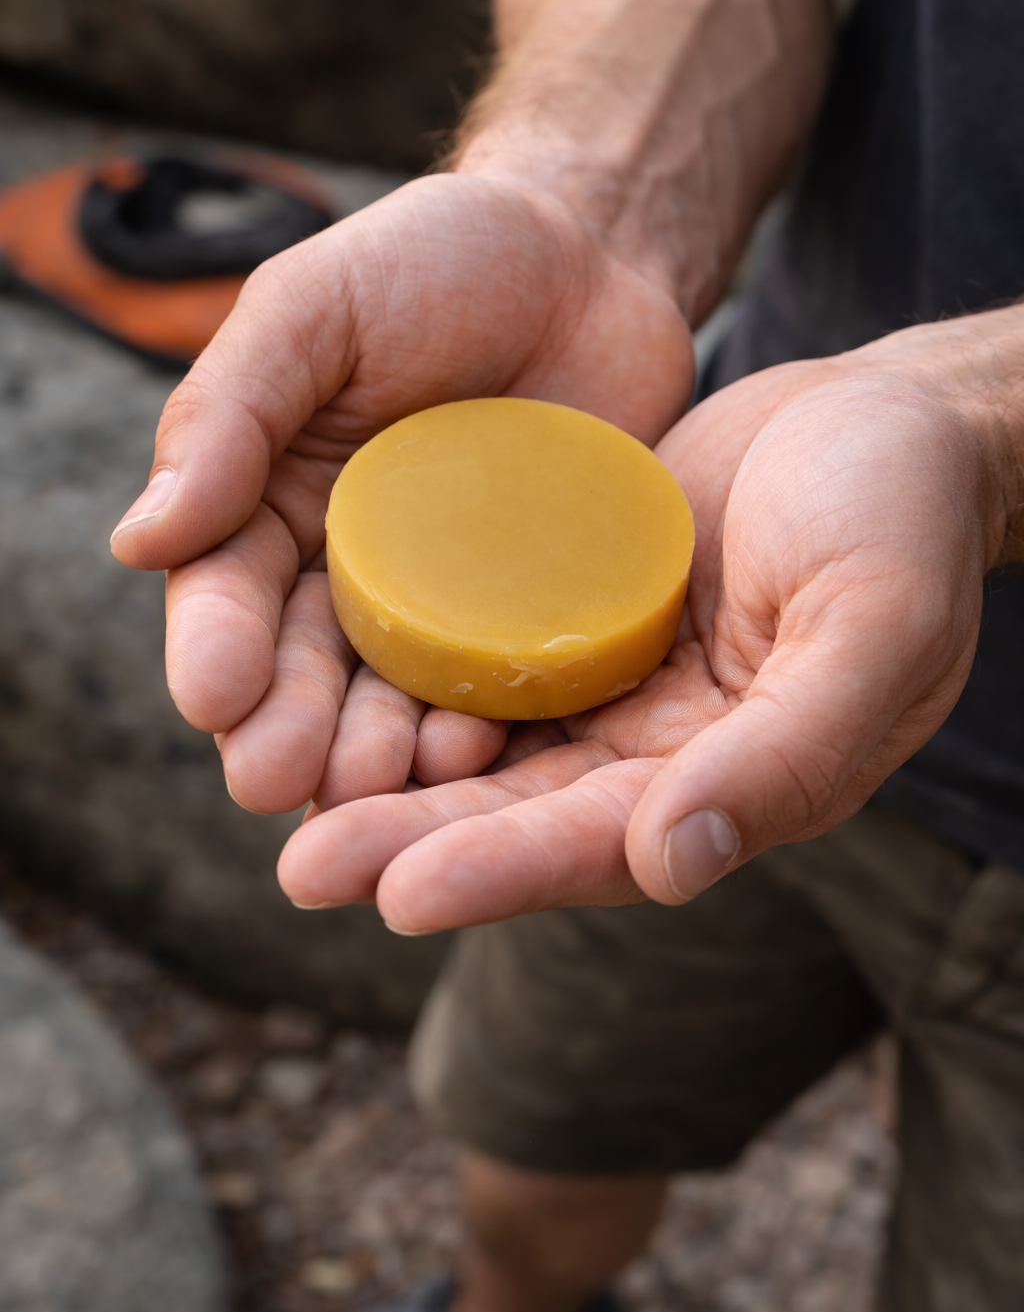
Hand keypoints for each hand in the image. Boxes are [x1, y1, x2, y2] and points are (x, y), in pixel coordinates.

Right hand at [110, 174, 691, 809]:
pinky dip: (484, 724)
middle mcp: (349, 573)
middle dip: (285, 726)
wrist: (590, 257)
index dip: (215, 645)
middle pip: (303, 670)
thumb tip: (141, 539)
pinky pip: (504, 682)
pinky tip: (478, 752)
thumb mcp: (314, 309)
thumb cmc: (433, 264)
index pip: (227, 591)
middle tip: (275, 780)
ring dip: (375, 750)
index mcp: (272, 505)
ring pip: (395, 698)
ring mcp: (447, 603)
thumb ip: (230, 412)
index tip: (214, 696)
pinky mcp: (535, 614)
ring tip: (373, 782)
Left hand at [275, 328, 994, 931]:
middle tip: (301, 869)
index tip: (398, 893)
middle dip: (414, 842)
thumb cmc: (902, 516)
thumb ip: (784, 753)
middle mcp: (663, 752)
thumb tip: (669, 864)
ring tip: (281, 788)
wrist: (884, 419)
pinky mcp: (580, 612)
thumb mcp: (873, 628)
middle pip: (523, 813)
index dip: (506, 870)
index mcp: (738, 781)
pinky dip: (419, 674)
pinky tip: (334, 681)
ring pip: (490, 745)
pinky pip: (491, 653)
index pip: (607, 843)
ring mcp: (617, 684)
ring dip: (393, 773)